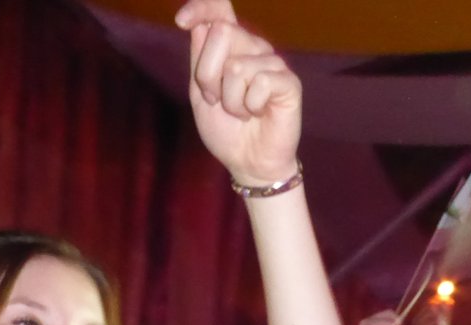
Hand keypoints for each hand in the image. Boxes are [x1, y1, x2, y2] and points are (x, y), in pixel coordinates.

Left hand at [176, 1, 300, 186]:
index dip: (201, 7)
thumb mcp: (200, 94)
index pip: (219, 9)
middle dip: (209, 75)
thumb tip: (201, 23)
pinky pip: (260, 82)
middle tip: (218, 100)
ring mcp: (273, 62)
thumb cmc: (226, 129)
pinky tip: (258, 113)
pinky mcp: (288, 82)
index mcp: (230, 46)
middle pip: (222, 32)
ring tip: (241, 112)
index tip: (182, 21)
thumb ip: (199, 59)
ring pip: (237, 65)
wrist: (247, 162)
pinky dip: (251, 106)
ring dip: (231, 100)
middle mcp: (253, 47)